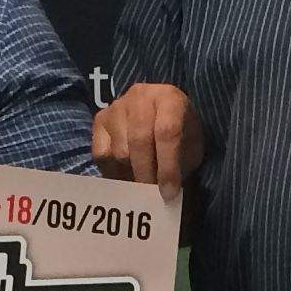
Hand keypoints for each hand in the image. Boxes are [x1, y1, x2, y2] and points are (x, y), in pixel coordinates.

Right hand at [91, 80, 204, 200]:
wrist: (159, 111)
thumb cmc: (180, 132)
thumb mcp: (191, 145)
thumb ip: (181, 164)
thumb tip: (165, 193)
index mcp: (170, 98)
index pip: (167, 132)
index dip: (168, 166)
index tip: (169, 193)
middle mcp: (140, 96)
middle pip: (139, 141)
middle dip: (146, 174)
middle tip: (152, 194)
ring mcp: (117, 106)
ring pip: (119, 151)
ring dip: (131, 173)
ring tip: (142, 183)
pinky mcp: (100, 119)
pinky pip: (102, 153)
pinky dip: (113, 170)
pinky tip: (125, 173)